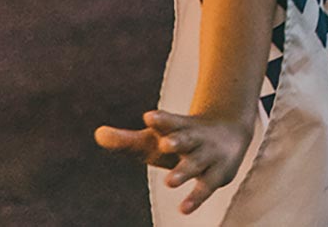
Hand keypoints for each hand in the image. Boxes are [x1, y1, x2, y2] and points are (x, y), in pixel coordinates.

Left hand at [96, 109, 253, 215]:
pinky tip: (183, 209)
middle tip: (164, 144)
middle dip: (176, 141)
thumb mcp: (154, 140)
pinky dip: (196, 198)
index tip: (148, 117)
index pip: (170, 122)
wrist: (229, 133)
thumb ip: (126, 141)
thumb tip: (98, 134)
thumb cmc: (180, 140)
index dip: (161, 120)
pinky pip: (206, 187)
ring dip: (184, 172)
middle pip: (186, 139)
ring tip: (169, 182)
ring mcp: (207, 156)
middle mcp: (195, 140)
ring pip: (196, 164)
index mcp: (178, 128)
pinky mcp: (217, 174)